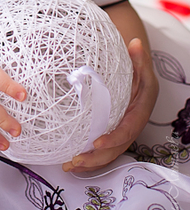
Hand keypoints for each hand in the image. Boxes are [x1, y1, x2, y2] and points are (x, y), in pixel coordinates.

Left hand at [62, 38, 158, 172]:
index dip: (114, 138)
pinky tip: (71, 162)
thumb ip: (137, 56)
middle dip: (98, 157)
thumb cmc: (133, 65)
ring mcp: (121, 128)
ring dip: (91, 161)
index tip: (96, 142)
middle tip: (76, 160)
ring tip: (70, 165)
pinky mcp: (112, 129)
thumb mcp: (138, 60)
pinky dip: (89, 156)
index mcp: (140, 109)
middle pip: (117, 147)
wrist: (134, 69)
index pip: (128, 128)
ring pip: (109, 151)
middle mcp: (132, 122)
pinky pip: (102, 147)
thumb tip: (135, 44)